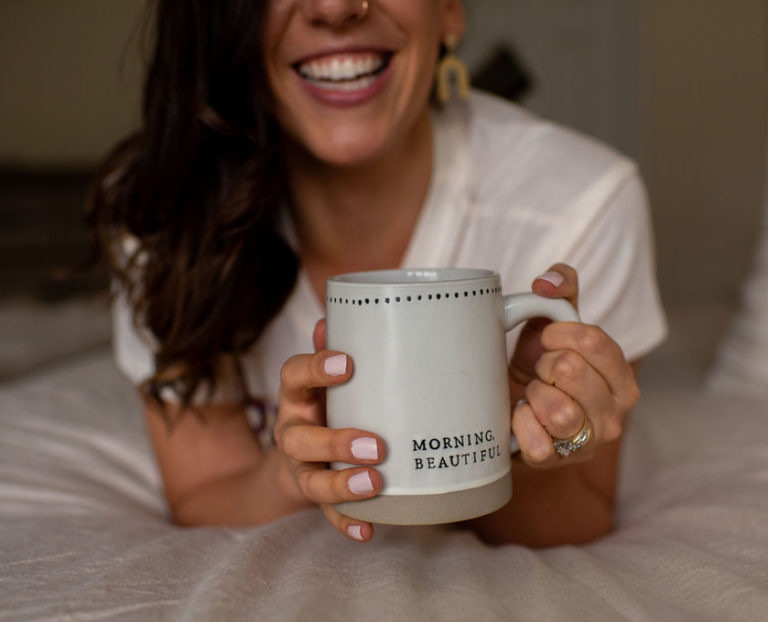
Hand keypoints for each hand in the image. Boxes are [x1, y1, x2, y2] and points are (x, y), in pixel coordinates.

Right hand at [273, 320, 384, 541]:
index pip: (292, 376)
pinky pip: (326, 514)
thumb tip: (333, 315)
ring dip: (342, 485)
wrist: (298, 456)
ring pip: (312, 480)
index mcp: (297, 397)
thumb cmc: (325, 404)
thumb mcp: (325, 378)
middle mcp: (292, 432)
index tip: (347, 363)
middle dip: (335, 442)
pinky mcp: (314, 495)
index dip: (315, 368)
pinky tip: (368, 529)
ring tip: (375, 483)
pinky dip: (345, 522)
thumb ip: (333, 349)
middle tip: (374, 445)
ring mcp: (301, 468)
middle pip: (300, 438)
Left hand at [508, 263, 639, 466]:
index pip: (593, 341)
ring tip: (532, 395)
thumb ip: (561, 289)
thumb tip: (547, 281)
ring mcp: (588, 443)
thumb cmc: (539, 366)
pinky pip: (536, 442)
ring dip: (533, 395)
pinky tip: (522, 418)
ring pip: (558, 410)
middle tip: (539, 373)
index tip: (548, 341)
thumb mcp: (552, 324)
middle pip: (571, 370)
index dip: (559, 334)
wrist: (512, 410)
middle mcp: (615, 414)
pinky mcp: (556, 463)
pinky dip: (520, 424)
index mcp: (622, 378)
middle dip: (544, 365)